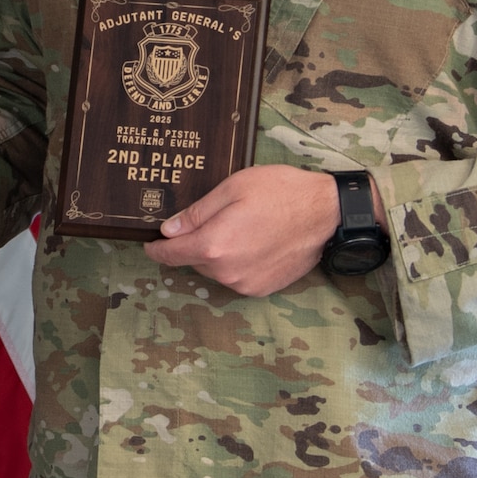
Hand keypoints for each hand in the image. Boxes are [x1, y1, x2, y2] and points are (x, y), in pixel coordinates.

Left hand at [143, 164, 340, 296]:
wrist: (325, 212)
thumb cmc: (280, 192)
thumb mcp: (232, 189)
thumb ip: (196, 213)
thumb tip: (169, 230)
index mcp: (214, 245)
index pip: (171, 254)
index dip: (157, 249)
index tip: (151, 245)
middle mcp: (227, 272)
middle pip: (194, 261)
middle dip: (194, 244)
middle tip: (210, 221)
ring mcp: (246, 284)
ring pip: (216, 270)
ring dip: (217, 254)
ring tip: (238, 228)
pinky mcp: (264, 288)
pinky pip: (237, 277)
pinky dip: (237, 263)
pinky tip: (253, 242)